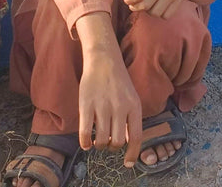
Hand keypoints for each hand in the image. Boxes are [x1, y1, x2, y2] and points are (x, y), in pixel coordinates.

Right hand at [78, 44, 142, 167]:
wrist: (103, 59)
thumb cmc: (118, 81)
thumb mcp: (131, 97)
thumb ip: (131, 119)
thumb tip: (127, 143)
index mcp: (134, 106)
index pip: (136, 137)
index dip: (132, 154)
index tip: (128, 163)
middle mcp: (120, 107)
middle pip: (117, 142)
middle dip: (112, 147)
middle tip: (107, 141)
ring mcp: (102, 106)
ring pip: (102, 140)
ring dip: (99, 145)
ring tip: (97, 139)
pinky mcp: (86, 104)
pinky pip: (85, 132)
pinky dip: (85, 142)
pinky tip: (85, 142)